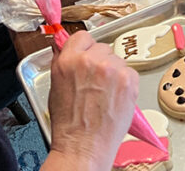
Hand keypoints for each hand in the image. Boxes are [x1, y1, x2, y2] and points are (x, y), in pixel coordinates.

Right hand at [46, 31, 139, 170]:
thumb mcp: (55, 87)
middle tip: (96, 82)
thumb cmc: (69, 124)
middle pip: (102, 48)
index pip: (82, 37)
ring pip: (117, 60)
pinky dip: (125, 82)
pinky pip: (129, 71)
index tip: (87, 55)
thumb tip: (63, 47)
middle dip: (100, 62)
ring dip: (113, 72)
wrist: (84, 147)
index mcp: (69, 60)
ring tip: (105, 94)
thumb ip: (62, 63)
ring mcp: (112, 69)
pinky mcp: (129, 79)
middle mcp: (91, 61)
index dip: (85, 48)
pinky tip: (115, 97)